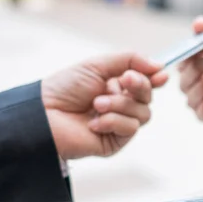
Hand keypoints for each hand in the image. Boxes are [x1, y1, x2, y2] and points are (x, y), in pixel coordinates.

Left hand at [42, 52, 167, 159]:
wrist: (43, 114)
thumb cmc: (64, 89)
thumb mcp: (98, 65)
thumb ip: (130, 60)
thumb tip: (159, 65)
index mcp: (116, 86)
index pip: (145, 82)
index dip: (154, 78)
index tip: (160, 74)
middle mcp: (120, 105)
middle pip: (148, 97)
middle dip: (139, 86)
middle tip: (123, 81)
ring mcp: (118, 124)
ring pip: (143, 113)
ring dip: (120, 105)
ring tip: (96, 104)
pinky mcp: (115, 141)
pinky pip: (130, 129)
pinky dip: (113, 121)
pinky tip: (94, 123)